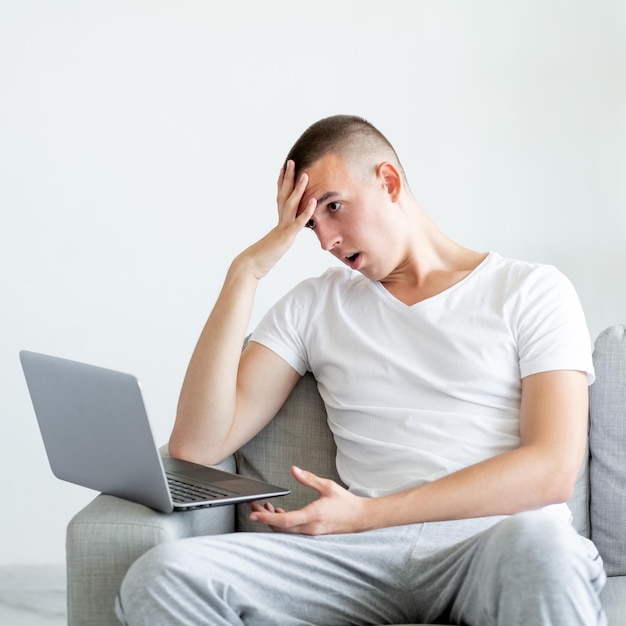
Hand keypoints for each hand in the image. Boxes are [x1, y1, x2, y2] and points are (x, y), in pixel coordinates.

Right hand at [235, 161, 316, 280]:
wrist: (250, 267)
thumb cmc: (259, 259)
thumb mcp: (274, 246)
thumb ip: (278, 239)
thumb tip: (282, 237)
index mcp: (278, 224)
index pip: (281, 199)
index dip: (283, 184)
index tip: (284, 170)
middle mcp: (280, 222)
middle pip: (284, 196)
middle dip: (288, 178)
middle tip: (291, 162)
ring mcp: (283, 229)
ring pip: (291, 204)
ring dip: (298, 189)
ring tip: (305, 174)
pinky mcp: (286, 238)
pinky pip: (298, 223)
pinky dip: (306, 212)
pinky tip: (313, 201)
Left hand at [248, 466, 368, 534]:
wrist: (360, 518)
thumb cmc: (345, 502)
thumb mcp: (327, 486)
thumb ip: (309, 479)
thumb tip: (294, 470)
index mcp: (313, 515)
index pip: (284, 520)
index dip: (267, 517)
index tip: (253, 513)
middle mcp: (310, 528)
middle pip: (280, 527)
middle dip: (265, 517)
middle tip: (254, 506)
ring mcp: (311, 533)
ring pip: (285, 530)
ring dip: (273, 520)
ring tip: (267, 506)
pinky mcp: (311, 534)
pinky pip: (292, 531)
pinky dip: (283, 522)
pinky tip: (280, 512)